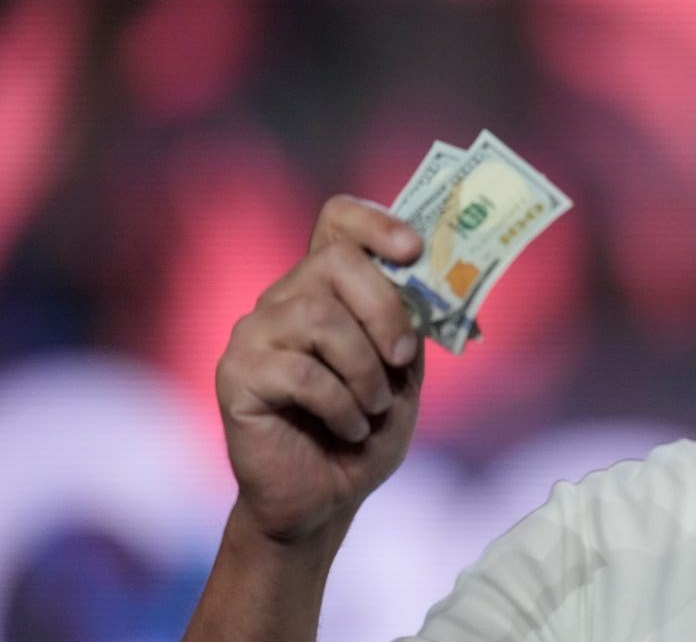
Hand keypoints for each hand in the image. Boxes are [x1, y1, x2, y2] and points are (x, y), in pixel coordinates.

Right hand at [215, 194, 424, 543]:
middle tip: (402, 359)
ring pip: (320, 318)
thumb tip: (436, 278)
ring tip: (374, 407)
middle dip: (384, 311)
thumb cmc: (368, 427)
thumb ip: (410, 320)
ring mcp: (254, 333)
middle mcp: (284, 298)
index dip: (375, 222)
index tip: (413, 250)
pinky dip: (341, 405)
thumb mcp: (404, 369)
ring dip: (364, 370)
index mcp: (326, 287)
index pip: (337, 220)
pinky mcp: (236, 375)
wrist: (326, 498)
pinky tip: (350, 428)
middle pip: (334, 262)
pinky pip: (301, 372)